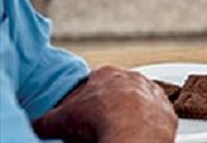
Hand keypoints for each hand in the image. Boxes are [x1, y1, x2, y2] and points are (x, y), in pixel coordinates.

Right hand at [33, 65, 177, 142]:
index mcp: (107, 73)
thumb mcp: (62, 119)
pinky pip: (155, 116)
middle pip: (118, 91)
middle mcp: (134, 77)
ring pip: (139, 101)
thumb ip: (46, 119)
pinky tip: (137, 135)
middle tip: (99, 125)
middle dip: (109, 105)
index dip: (86, 100)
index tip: (83, 114)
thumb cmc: (99, 120)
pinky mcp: (167, 110)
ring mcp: (153, 92)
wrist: (134, 133)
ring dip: (131, 114)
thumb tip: (37, 124)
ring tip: (118, 131)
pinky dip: (147, 125)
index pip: (93, 82)